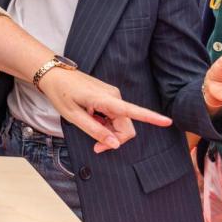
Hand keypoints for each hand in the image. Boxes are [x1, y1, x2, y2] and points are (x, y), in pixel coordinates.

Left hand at [38, 68, 171, 153]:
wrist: (53, 73)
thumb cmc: (60, 93)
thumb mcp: (73, 116)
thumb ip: (95, 130)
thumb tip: (115, 145)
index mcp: (103, 99)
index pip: (131, 110)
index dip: (151, 118)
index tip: (168, 122)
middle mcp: (113, 95)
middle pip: (126, 126)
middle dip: (115, 139)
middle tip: (96, 147)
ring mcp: (113, 94)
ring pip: (121, 122)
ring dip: (109, 131)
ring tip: (89, 125)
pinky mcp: (110, 95)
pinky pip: (116, 115)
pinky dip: (107, 122)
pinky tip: (92, 117)